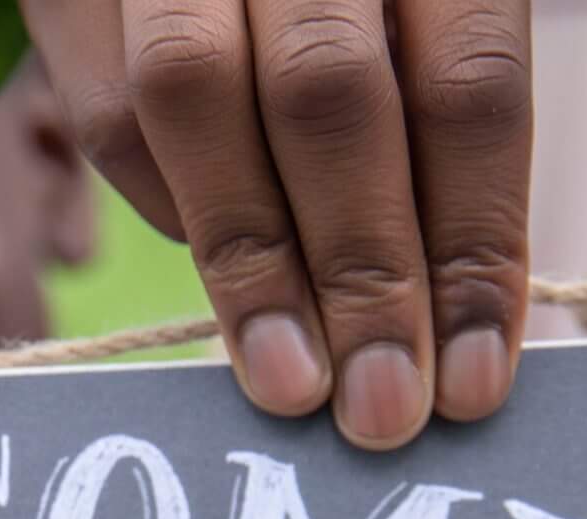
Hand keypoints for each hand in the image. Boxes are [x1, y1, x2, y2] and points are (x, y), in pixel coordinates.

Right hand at [23, 0, 531, 444]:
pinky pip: (112, 114)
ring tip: (292, 383)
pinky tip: (225, 277)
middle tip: (381, 411)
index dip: (475, 245)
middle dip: (363, 276)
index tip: (472, 379)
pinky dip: (171, 210)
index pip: (468, 87)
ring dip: (252, 267)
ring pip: (198, 98)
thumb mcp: (410, 15)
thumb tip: (445, 322)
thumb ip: (426, 124)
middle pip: (334, 100)